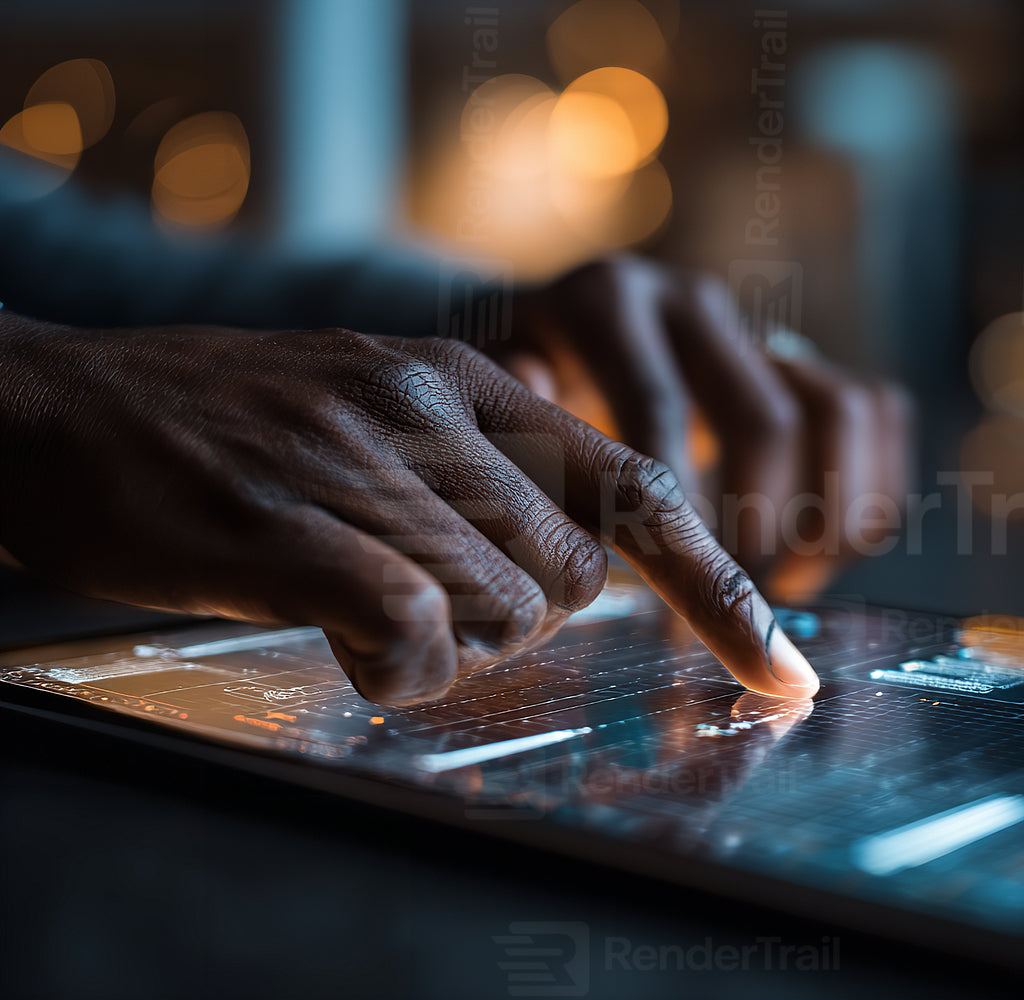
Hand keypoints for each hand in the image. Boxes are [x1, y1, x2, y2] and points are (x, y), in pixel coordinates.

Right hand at [0, 314, 818, 704]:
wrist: (56, 405)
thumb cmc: (226, 427)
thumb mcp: (375, 408)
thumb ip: (480, 471)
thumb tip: (573, 570)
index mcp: (469, 379)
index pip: (639, 489)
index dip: (719, 589)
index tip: (779, 669)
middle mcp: (429, 407)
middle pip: (574, 577)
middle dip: (523, 619)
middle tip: (428, 604)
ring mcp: (358, 460)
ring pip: (503, 613)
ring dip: (451, 647)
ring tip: (362, 611)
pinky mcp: (286, 524)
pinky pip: (409, 630)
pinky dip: (398, 668)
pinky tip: (350, 650)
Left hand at [498, 256, 911, 600]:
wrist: (544, 333)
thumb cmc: (507, 390)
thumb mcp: (478, 398)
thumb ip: (504, 431)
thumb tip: (527, 483)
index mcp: (604, 304)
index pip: (658, 423)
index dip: (672, 529)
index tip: (664, 615)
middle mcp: (691, 301)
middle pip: (764, 421)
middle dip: (754, 528)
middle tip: (730, 601)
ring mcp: (753, 322)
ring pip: (840, 409)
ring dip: (825, 514)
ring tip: (784, 583)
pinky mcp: (801, 355)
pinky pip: (876, 414)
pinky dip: (865, 495)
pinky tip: (813, 560)